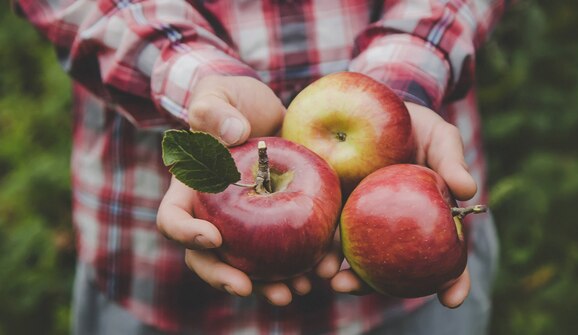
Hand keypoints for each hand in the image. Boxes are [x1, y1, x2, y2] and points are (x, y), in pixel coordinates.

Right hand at [158, 76, 309, 305]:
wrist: (268, 114)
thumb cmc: (234, 102)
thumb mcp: (219, 94)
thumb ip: (214, 109)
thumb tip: (232, 134)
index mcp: (189, 192)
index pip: (174, 220)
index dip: (186, 234)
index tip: (212, 238)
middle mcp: (213, 216)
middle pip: (208, 258)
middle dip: (224, 277)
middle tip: (245, 287)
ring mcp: (244, 226)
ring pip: (248, 265)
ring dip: (266, 284)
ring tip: (292, 293)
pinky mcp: (276, 226)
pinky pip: (285, 251)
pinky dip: (302, 264)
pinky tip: (322, 270)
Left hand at [325, 102, 476, 307]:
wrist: (376, 108)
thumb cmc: (416, 127)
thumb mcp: (439, 138)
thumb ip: (451, 161)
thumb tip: (468, 189)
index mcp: (426, 222)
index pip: (448, 259)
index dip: (455, 281)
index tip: (452, 299)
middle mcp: (393, 230)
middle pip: (389, 268)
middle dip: (371, 286)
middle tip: (353, 286)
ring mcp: (361, 221)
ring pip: (352, 255)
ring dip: (337, 271)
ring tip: (325, 276)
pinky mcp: (333, 206)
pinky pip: (325, 227)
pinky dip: (315, 241)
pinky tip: (304, 248)